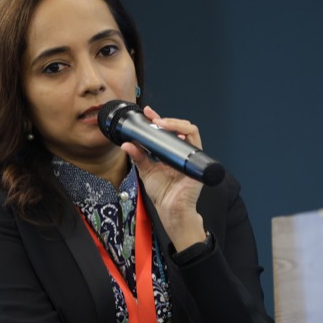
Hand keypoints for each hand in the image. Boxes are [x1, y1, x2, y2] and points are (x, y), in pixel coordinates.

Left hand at [121, 106, 206, 249]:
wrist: (171, 210)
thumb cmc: (163, 193)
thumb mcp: (146, 170)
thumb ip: (138, 156)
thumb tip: (126, 144)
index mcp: (170, 153)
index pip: (167, 131)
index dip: (158, 119)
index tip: (147, 113)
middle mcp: (181, 152)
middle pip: (179, 128)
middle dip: (166, 119)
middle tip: (153, 117)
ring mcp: (190, 155)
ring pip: (189, 130)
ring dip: (175, 124)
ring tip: (161, 123)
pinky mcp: (196, 161)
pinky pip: (195, 143)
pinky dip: (186, 134)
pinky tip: (175, 134)